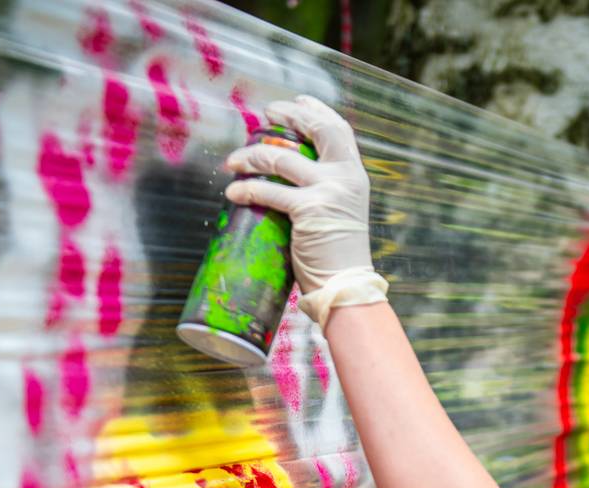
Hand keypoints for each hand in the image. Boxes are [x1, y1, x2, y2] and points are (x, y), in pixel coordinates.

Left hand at [222, 94, 372, 295]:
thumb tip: (291, 174)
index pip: (339, 129)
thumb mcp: (340, 211)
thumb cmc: (337, 254)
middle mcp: (346, 177)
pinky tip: (233, 191)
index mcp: (356, 175)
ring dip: (252, 156)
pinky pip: (269, 192)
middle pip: (317, 130)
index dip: (317, 110)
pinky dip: (247, 188)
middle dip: (289, 116)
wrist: (345, 285)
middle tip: (265, 114)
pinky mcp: (308, 210)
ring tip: (233, 160)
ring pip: (282, 159)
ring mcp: (328, 192)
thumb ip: (325, 189)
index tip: (298, 100)